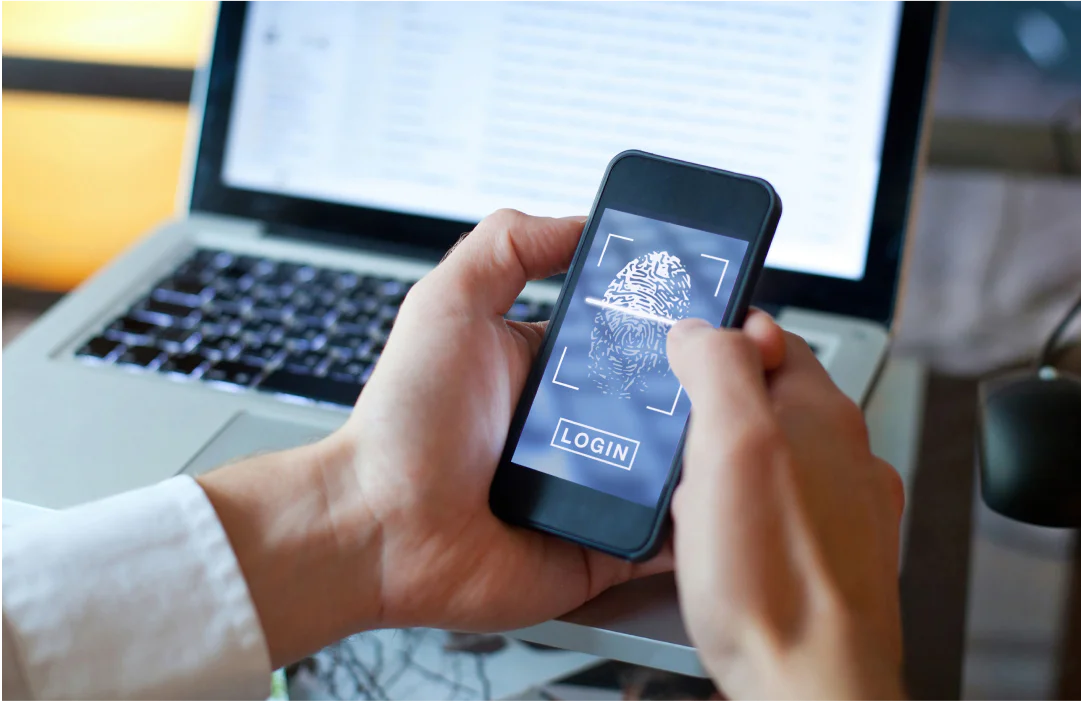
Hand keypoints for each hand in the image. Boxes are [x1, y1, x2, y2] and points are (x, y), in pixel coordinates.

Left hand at [200, 209, 783, 666]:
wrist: (378, 528)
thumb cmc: (402, 424)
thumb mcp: (446, 306)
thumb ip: (506, 248)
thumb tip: (578, 220)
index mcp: (549, 368)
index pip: (633, 334)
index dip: (677, 319)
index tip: (722, 301)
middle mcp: (577, 425)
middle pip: (669, 396)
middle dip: (712, 379)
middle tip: (753, 361)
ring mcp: (593, 488)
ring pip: (680, 463)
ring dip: (716, 444)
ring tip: (753, 420)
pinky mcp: (600, 545)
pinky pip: (666, 534)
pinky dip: (699, 519)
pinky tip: (731, 494)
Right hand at [666, 320, 905, 700]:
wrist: (809, 685)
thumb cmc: (773, 582)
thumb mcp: (731, 445)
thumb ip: (719, 369)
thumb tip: (702, 327)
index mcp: (822, 412)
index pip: (772, 338)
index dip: (720, 341)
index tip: (681, 359)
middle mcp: (843, 454)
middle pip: (768, 400)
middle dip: (713, 415)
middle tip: (679, 445)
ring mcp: (842, 507)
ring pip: (769, 459)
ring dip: (724, 469)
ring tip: (693, 501)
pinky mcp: (829, 553)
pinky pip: (773, 512)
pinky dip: (741, 515)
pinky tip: (720, 542)